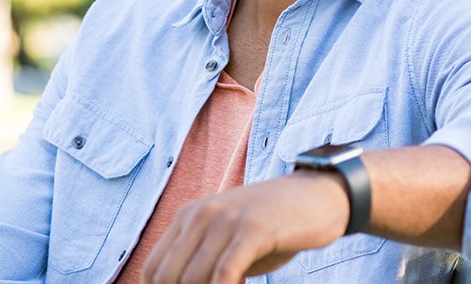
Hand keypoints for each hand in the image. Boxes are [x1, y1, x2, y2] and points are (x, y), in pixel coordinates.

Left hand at [141, 171, 349, 283]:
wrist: (316, 196)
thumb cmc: (273, 226)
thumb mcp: (230, 240)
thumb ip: (204, 261)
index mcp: (189, 216)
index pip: (153, 267)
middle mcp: (201, 214)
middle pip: (169, 276)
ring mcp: (226, 219)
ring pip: (194, 277)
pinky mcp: (252, 229)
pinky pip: (225, 272)